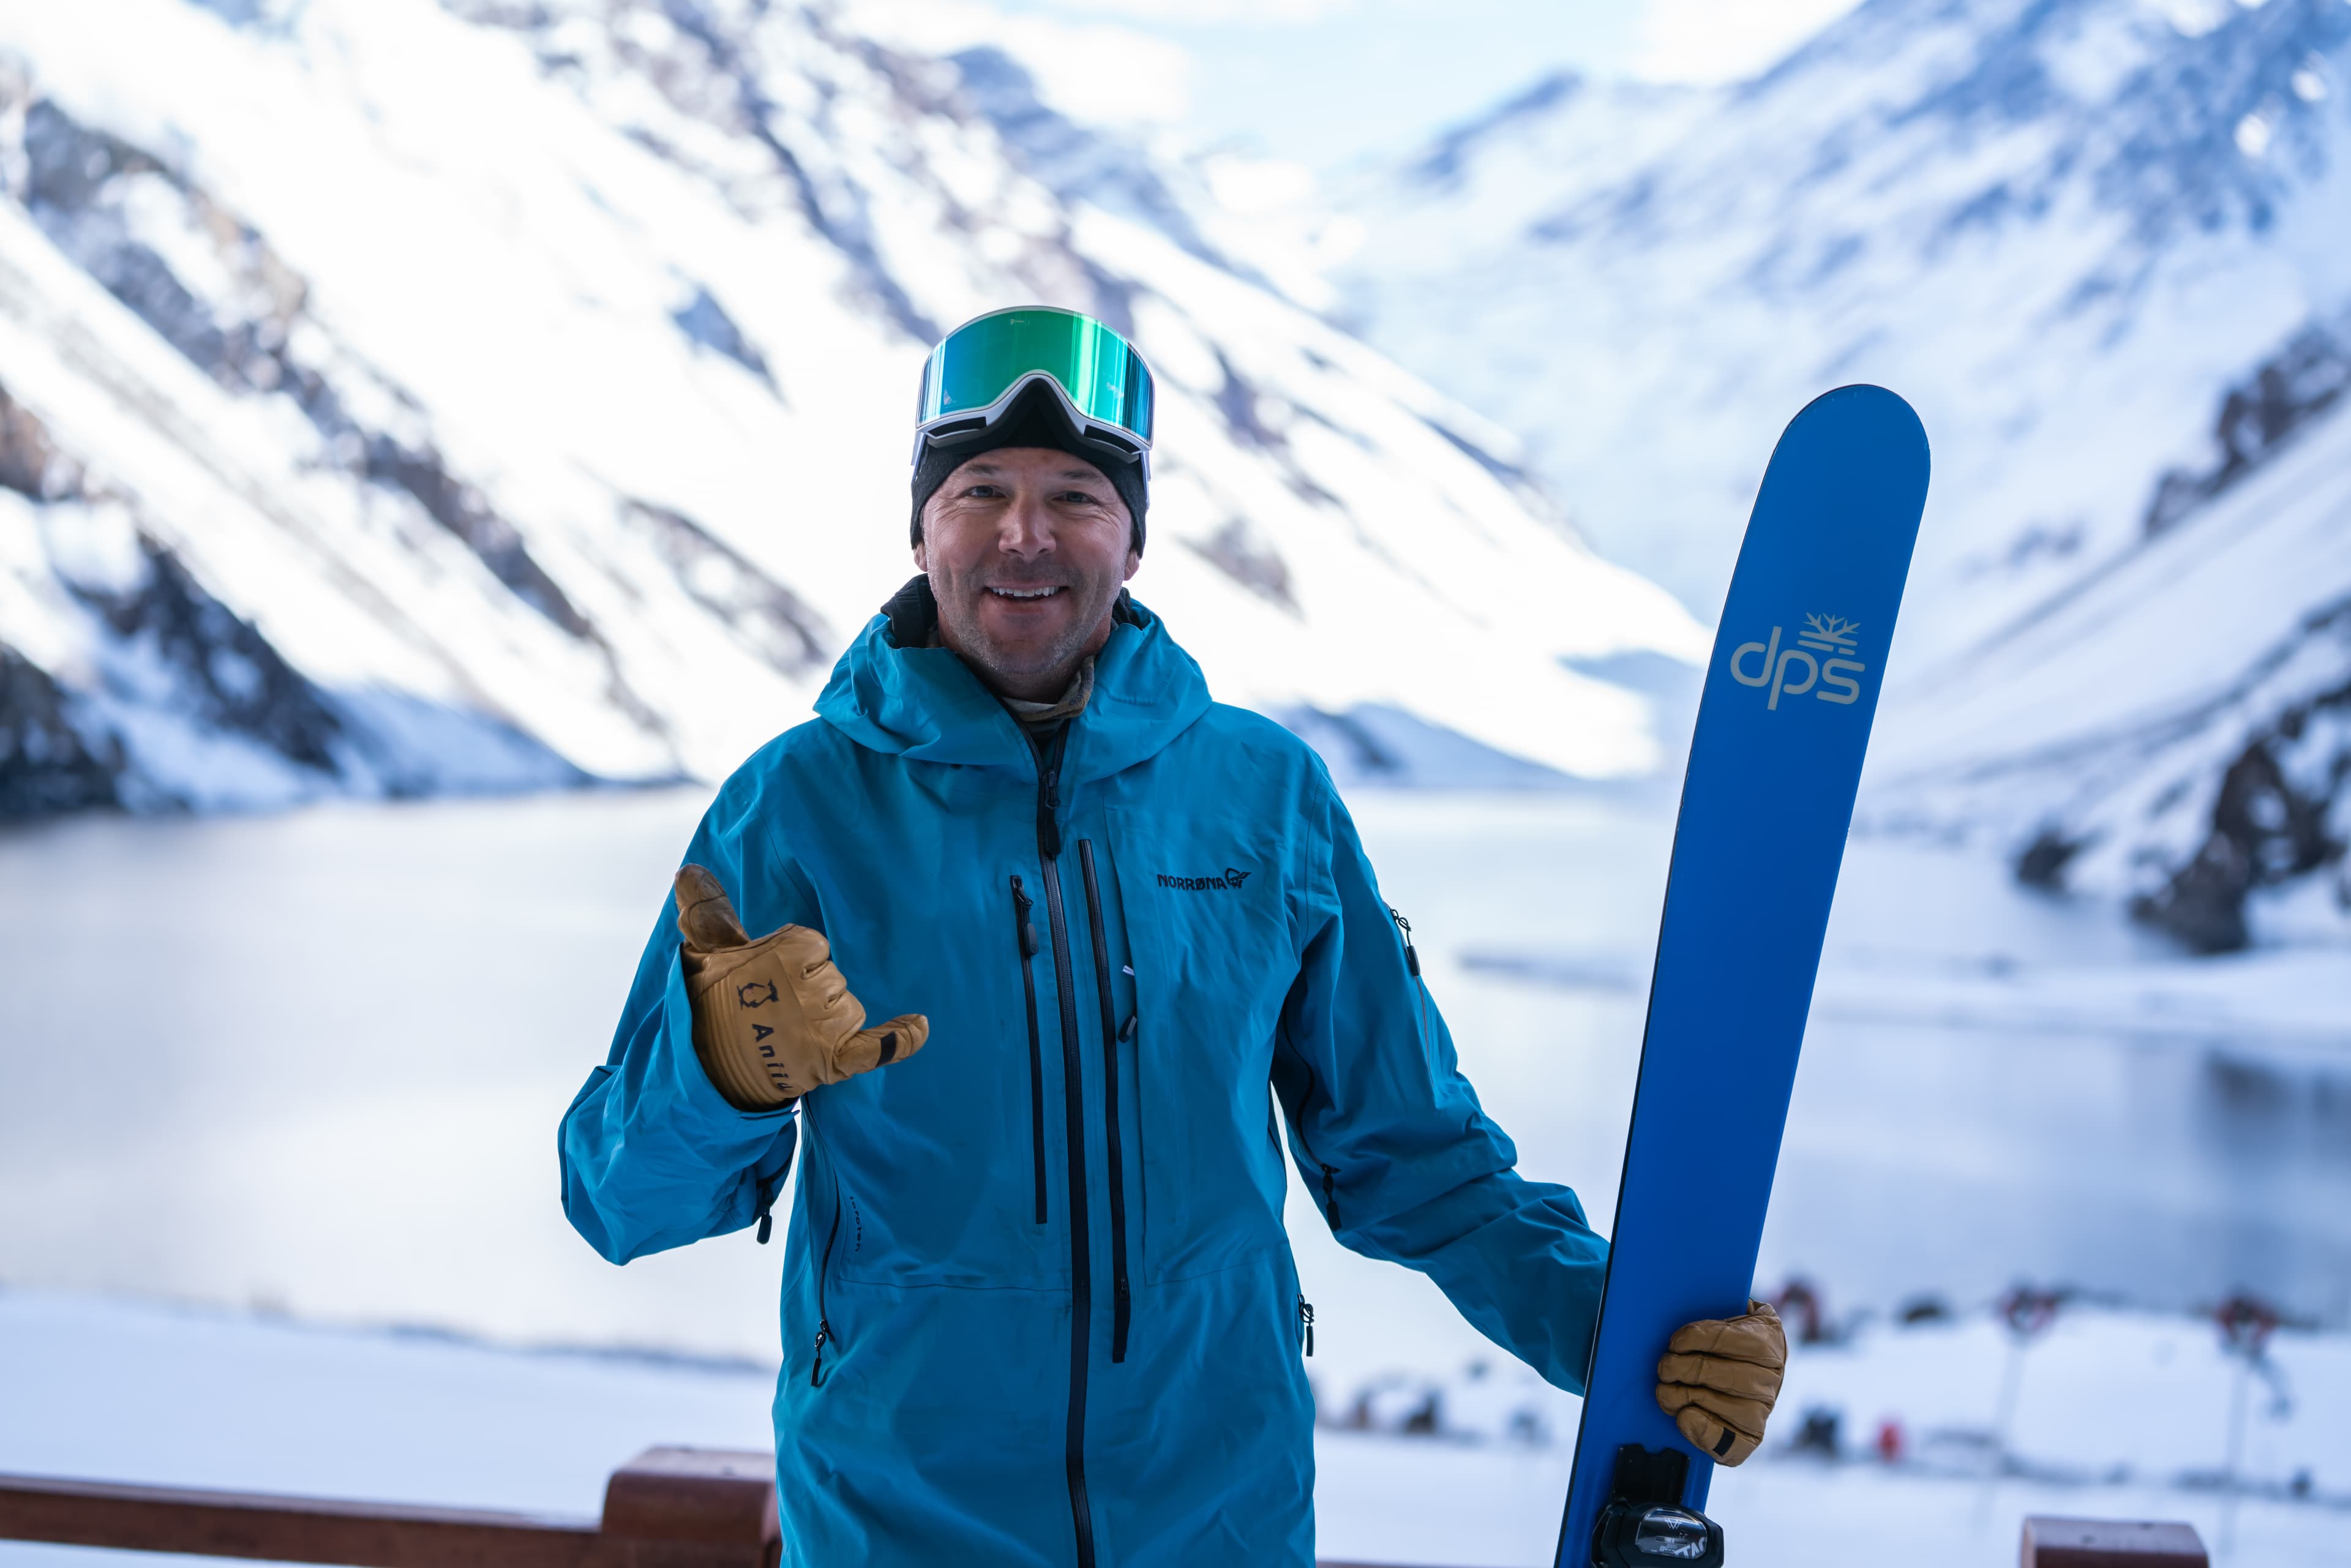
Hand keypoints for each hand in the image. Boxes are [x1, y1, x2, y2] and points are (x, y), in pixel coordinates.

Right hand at [673, 865, 927, 1108]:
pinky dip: (899, 1040)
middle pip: (834, 978)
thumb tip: (688, 869)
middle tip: (772, 1010)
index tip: (766, 978)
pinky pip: (877, 1047)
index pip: (815, 946)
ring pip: (849, 1009)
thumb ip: (707, 908)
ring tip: (788, 1032)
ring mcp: (826, 1024)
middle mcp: (813, 984)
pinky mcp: (835, 1060)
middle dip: (809, 991)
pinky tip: (919, 1026)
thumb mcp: (704, 950)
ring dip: (828, 1020)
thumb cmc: (709, 1004)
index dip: (793, 962)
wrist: (706, 1072)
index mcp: (789, 949)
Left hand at [1654, 1299, 1785, 1464]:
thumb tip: (1713, 1302)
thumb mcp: (1739, 1315)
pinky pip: (1726, 1442)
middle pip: (1711, 1372)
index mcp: (1767, 1342)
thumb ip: (1725, 1304)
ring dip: (1677, 1396)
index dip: (1692, 1338)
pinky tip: (1685, 1417)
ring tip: (1666, 1390)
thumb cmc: (1736, 1341)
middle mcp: (1769, 1378)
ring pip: (1708, 1402)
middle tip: (1664, 1367)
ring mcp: (1761, 1410)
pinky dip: (1700, 1430)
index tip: (1674, 1342)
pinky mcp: (1751, 1438)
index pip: (1723, 1337)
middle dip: (1678, 1368)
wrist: (1758, 1374)